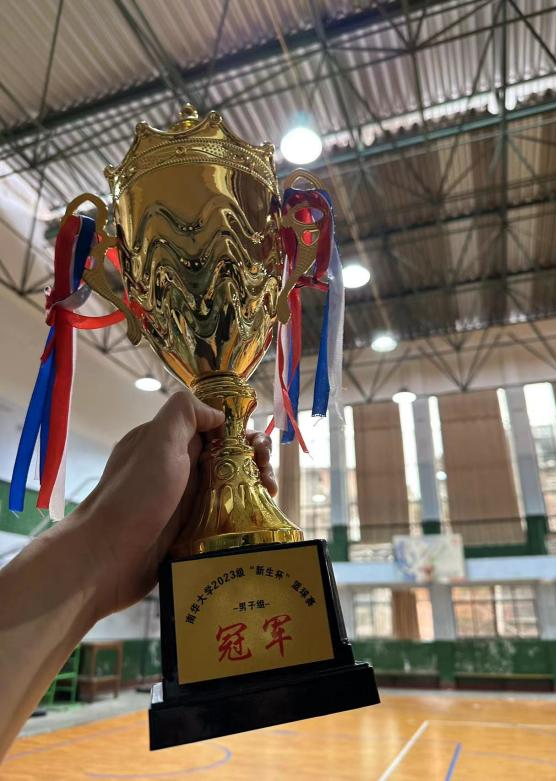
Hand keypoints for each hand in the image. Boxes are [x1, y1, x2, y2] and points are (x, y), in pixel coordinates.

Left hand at [66, 391, 275, 619]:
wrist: (106, 559)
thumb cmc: (134, 496)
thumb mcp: (158, 440)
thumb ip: (184, 414)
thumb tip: (218, 414)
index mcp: (169, 443)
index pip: (214, 427)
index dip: (241, 432)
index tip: (257, 445)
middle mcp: (178, 469)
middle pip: (227, 457)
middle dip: (254, 461)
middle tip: (268, 475)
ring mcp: (184, 502)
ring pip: (230, 487)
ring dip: (255, 487)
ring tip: (271, 495)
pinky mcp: (190, 532)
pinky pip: (223, 517)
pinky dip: (245, 514)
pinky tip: (260, 518)